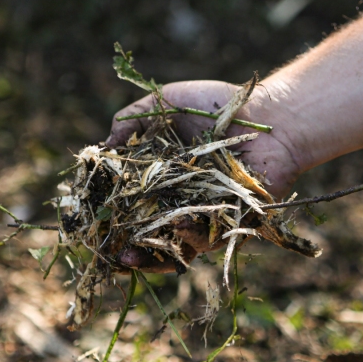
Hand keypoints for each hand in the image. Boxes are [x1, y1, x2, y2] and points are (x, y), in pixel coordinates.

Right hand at [106, 81, 303, 272]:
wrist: (270, 115)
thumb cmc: (217, 106)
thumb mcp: (165, 103)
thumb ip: (131, 121)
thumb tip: (100, 148)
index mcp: (160, 181)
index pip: (129, 210)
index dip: (111, 223)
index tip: (92, 230)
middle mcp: (180, 204)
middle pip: (150, 239)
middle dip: (130, 254)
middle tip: (113, 258)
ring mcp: (207, 217)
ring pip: (179, 250)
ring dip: (155, 256)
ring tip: (136, 253)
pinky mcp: (232, 226)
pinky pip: (211, 241)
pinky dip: (192, 237)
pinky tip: (179, 223)